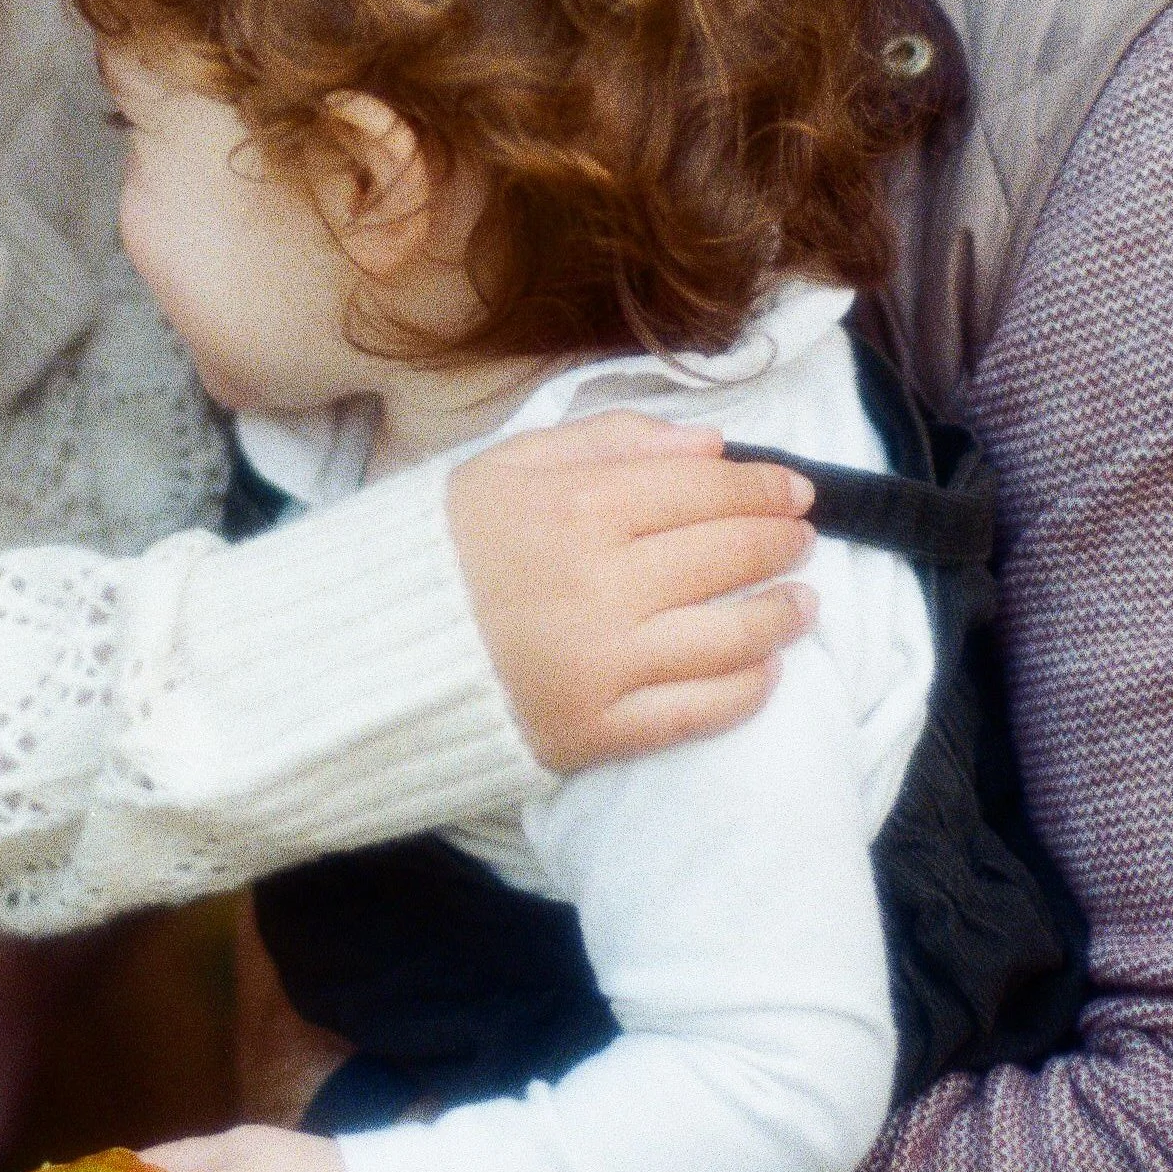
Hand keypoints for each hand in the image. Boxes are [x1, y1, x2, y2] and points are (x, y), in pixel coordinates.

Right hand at [447, 411, 816, 770]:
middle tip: (803, 537)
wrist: (367, 653)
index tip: (794, 488)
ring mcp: (601, 664)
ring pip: (729, 636)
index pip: (704, 488)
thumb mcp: (509, 464)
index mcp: (577, 507)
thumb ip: (610, 440)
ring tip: (804, 603)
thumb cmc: (444, 546)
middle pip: (727, 556)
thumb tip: (711, 445)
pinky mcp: (594, 731)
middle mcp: (600, 584)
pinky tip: (766, 670)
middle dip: (782, 542)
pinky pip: (696, 712)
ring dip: (782, 615)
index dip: (762, 486)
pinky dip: (746, 689)